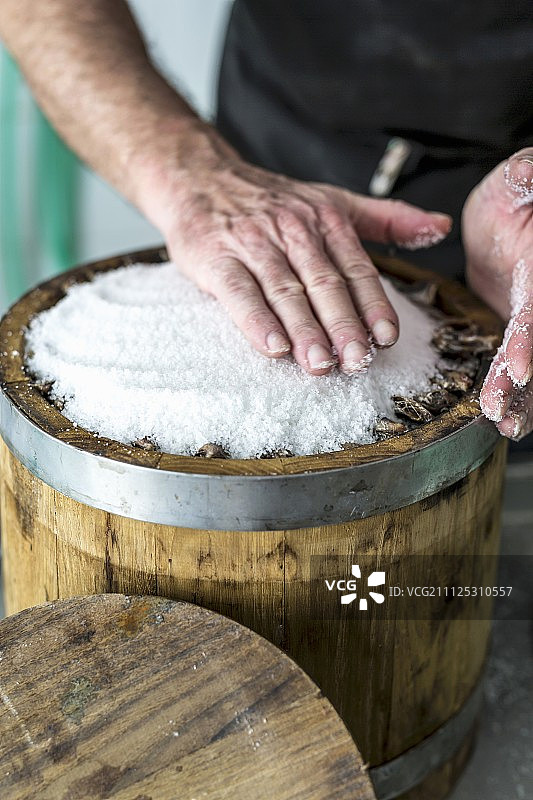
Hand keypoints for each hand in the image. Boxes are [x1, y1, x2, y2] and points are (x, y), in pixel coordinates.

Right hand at [158, 151, 450, 375]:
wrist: (199, 179)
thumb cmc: (271, 201)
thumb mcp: (332, 200)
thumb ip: (386, 218)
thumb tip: (440, 228)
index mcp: (325, 220)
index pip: (355, 267)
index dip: (373, 304)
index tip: (386, 337)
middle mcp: (292, 231)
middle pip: (324, 283)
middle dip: (343, 326)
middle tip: (357, 361)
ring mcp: (253, 245)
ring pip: (285, 291)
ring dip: (305, 330)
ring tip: (321, 364)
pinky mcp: (216, 258)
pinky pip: (239, 292)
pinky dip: (256, 320)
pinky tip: (273, 347)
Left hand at [463, 147, 532, 439]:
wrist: (512, 210)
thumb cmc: (519, 190)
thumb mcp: (521, 178)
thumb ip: (526, 177)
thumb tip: (527, 170)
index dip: (532, 338)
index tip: (521, 366)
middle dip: (527, 383)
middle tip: (503, 412)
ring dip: (525, 396)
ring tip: (505, 425)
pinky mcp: (526, 328)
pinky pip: (522, 361)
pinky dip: (517, 391)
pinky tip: (506, 418)